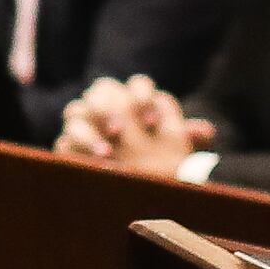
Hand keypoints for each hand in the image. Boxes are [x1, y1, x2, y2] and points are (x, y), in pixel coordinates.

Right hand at [55, 74, 209, 180]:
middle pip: (100, 90)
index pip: (137, 84)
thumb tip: (206, 132)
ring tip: (106, 152)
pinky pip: (63, 142)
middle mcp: (105, 105)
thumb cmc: (154, 159)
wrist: (130, 184)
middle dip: (109, 107)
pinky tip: (91, 165)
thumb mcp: (173, 150)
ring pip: (75, 112)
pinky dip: (76, 151)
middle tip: (121, 129)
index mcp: (133, 98)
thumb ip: (185, 138)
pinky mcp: (67, 146)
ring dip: (89, 130)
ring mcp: (82, 123)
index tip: (152, 120)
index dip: (143, 96)